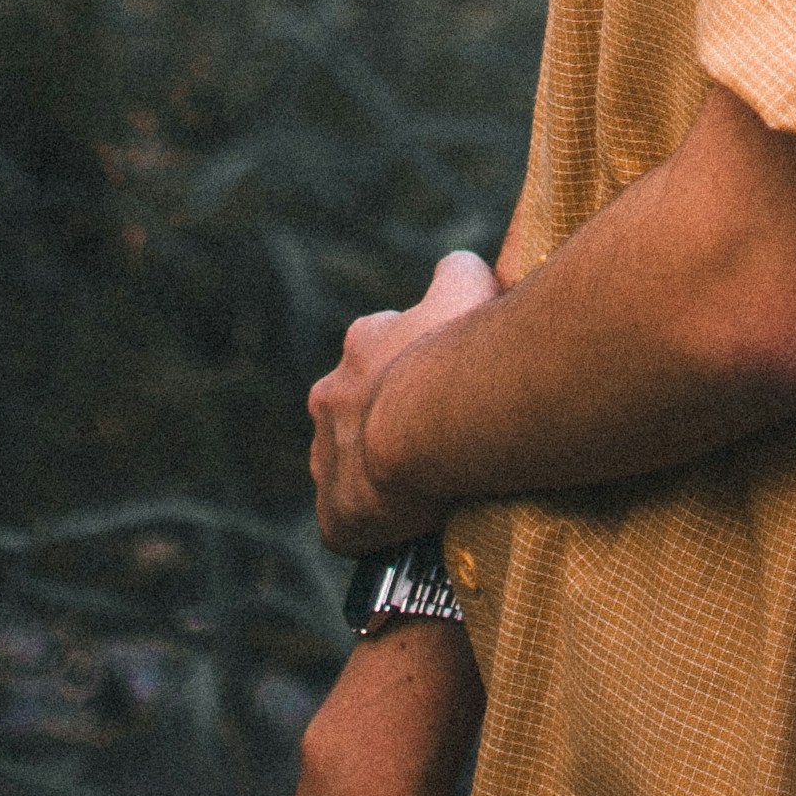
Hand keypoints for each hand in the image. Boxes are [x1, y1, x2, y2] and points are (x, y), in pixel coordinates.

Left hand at [309, 249, 498, 551]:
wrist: (425, 429)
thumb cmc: (453, 355)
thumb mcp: (468, 285)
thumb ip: (458, 271)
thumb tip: (456, 270)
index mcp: (364, 343)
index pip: (387, 346)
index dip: (419, 361)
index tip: (446, 379)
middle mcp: (332, 395)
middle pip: (362, 404)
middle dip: (391, 415)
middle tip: (439, 436)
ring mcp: (328, 457)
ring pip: (352, 460)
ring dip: (379, 467)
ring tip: (427, 484)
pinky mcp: (335, 514)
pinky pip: (350, 519)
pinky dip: (374, 522)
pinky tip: (408, 525)